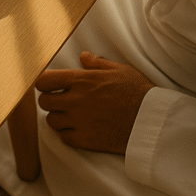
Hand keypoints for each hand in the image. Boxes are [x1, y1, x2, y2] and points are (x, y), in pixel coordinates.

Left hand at [36, 51, 154, 153]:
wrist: (152, 120)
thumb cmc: (138, 92)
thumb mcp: (120, 70)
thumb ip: (97, 63)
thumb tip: (83, 56)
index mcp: (82, 81)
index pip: (44, 81)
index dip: (45, 83)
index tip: (51, 86)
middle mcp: (76, 101)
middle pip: (44, 102)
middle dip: (50, 100)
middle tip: (61, 101)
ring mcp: (79, 121)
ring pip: (51, 121)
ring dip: (58, 117)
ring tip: (70, 116)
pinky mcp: (84, 140)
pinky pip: (63, 137)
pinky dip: (67, 133)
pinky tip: (77, 128)